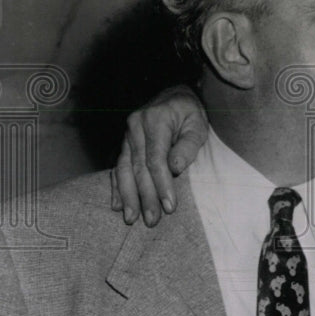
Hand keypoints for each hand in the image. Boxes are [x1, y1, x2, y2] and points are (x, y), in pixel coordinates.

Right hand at [111, 85, 208, 225]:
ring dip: (128, 196)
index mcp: (155, 119)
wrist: (175, 94)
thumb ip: (187, 145)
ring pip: (124, 169)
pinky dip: (117, 187)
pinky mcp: (124, 143)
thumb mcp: (198, 124)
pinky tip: (117, 205)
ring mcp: (127, 134)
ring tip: (131, 218)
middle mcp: (135, 126)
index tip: (169, 206)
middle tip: (152, 220)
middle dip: (145, 196)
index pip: (155, 159)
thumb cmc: (190, 112)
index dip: (161, 184)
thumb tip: (175, 169)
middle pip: (138, 167)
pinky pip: (118, 167)